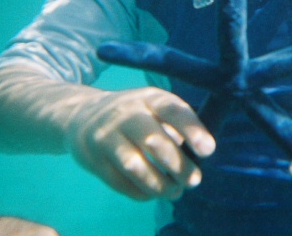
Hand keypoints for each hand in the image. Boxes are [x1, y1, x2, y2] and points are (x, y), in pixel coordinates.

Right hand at [65, 87, 215, 200]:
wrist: (83, 114)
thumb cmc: (136, 114)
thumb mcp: (155, 107)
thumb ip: (178, 125)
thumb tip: (202, 153)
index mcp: (149, 98)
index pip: (173, 110)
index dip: (192, 130)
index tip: (208, 150)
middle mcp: (126, 113)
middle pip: (154, 141)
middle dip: (178, 165)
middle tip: (194, 180)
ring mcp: (106, 135)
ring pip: (134, 165)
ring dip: (159, 184)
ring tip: (175, 192)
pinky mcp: (93, 158)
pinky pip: (119, 181)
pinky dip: (140, 191)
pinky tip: (153, 193)